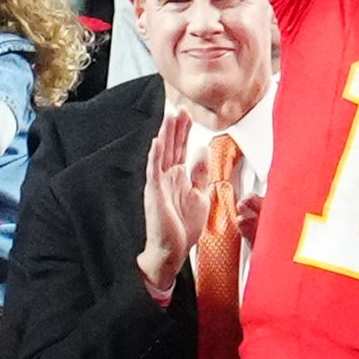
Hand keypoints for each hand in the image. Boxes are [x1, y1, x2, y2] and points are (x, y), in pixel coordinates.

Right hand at [140, 95, 224, 290]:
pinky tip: (157, 143)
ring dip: (166, 136)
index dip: (185, 132)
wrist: (172, 251)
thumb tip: (204, 152)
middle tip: (180, 108)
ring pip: (163, 154)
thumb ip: (200, 174)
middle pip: (173, 147)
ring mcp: (160, 184)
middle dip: (176, 127)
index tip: (188, 114)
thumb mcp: (200, 196)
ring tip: (169, 118)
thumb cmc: (183, 229)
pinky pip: (154, 171)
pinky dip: (155, 157)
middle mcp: (168, 177)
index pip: (182, 149)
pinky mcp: (154, 193)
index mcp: (179, 177)